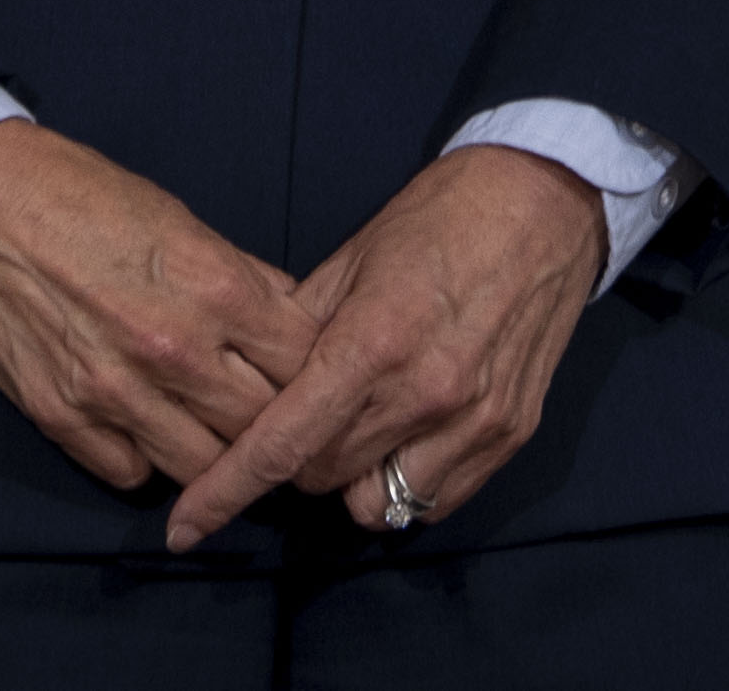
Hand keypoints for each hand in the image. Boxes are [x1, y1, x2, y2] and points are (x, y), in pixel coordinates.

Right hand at [0, 120, 325, 500]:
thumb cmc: (77, 193)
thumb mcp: (178, 217)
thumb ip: (239, 276)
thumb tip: (289, 319)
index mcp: (213, 285)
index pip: (304, 361)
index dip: (315, 369)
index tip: (309, 373)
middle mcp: (170, 347)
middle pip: (262, 425)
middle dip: (273, 419)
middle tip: (265, 411)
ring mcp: (112, 390)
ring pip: (204, 467)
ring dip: (213, 450)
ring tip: (209, 428)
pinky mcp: (60, 417)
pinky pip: (131, 474)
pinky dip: (146, 459)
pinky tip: (146, 428)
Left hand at [161, 145, 607, 550]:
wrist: (543, 203)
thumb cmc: (438, 219)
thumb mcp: (351, 260)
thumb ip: (297, 332)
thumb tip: (251, 385)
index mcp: (372, 342)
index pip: (282, 443)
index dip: (226, 491)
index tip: (185, 525)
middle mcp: (424, 394)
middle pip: (321, 477)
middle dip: (295, 458)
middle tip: (304, 414)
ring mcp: (473, 421)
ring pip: (376, 504)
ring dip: (351, 477)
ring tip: (361, 426)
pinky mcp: (510, 434)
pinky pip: (435, 500)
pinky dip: (407, 483)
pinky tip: (407, 437)